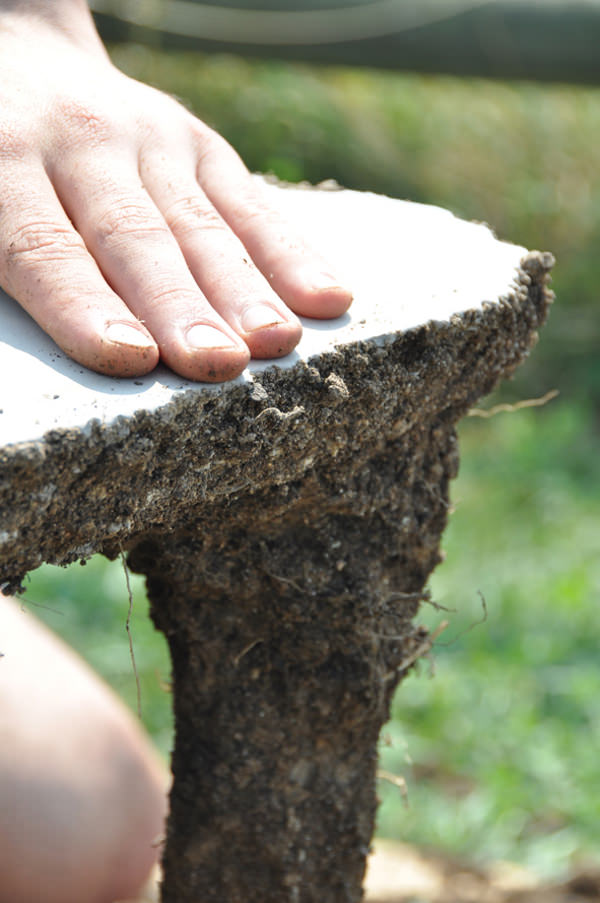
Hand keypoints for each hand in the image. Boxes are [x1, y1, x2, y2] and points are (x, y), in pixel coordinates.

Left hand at [0, 0, 351, 380]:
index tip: (131, 357)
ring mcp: (152, 140)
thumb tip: (60, 314)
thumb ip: (7, 248)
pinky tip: (328, 296)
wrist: (23, 55)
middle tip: (215, 362)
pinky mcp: (202, 146)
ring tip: (276, 342)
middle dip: (180, 305)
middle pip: (135, 239)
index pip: (44, 247)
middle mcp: (83, 144)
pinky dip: (291, 253)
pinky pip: (250, 204)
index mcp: (2, 163)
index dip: (86, 304)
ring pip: (201, 225)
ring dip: (243, 290)